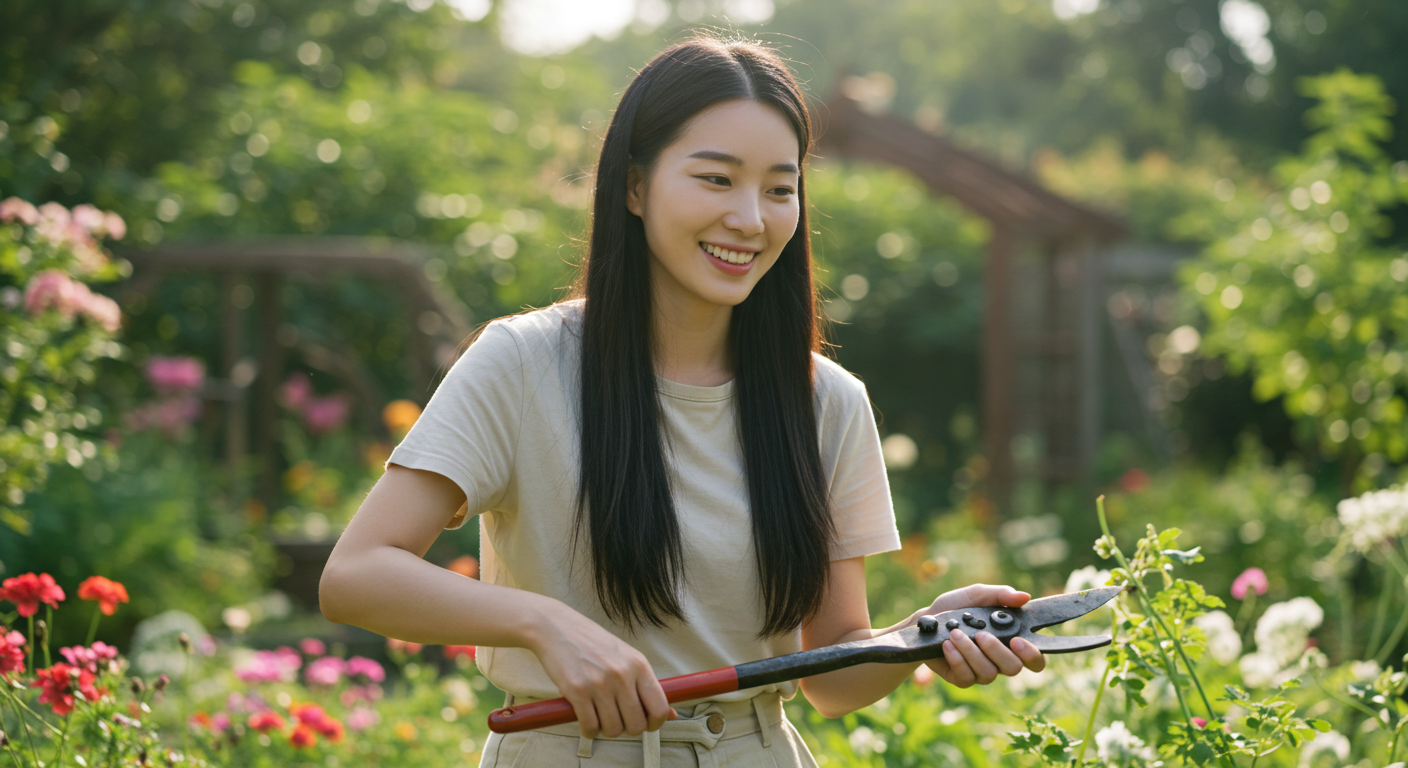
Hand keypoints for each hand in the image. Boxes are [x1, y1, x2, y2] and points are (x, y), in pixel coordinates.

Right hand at [527, 605, 677, 737]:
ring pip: (613, 729)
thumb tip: (672, 715)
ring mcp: (600, 683)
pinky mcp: (577, 691)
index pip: (659, 708)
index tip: (646, 724)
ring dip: (606, 729)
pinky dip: (588, 730)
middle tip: (617, 718)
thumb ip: (647, 686)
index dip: (655, 724)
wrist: (557, 627)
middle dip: (627, 728)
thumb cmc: (593, 643)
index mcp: (639, 665)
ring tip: (599, 715)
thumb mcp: (626, 658)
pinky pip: (590, 728)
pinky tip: (585, 718)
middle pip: (636, 725)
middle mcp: (622, 675)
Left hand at [918, 584, 1045, 687]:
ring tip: (956, 633)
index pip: (1035, 660)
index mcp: (1010, 641)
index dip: (1033, 656)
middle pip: (1013, 668)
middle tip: (982, 635)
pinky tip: (947, 645)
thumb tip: (1024, 597)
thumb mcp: (977, 595)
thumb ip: (1001, 595)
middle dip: (997, 651)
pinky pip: (967, 678)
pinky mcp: (962, 679)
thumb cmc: (956, 607)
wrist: (927, 620)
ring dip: (971, 651)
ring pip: (988, 674)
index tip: (1018, 641)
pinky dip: (957, 659)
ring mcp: (981, 671)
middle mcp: (999, 660)